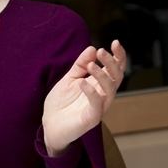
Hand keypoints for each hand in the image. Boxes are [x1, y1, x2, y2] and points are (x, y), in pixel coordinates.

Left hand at [42, 40, 125, 155]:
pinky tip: (83, 83)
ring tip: (91, 65)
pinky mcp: (91, 119)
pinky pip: (97, 105)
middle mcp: (102, 95)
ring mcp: (98, 107)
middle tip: (101, 51)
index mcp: (99, 84)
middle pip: (116, 77)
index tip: (115, 42)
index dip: (118, 56)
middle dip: (111, 63)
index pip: (114, 69)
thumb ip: (80, 65)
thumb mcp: (69, 79)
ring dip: (101, 75)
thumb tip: (92, 48)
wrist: (49, 125)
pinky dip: (92, 93)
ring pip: (110, 90)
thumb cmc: (61, 103)